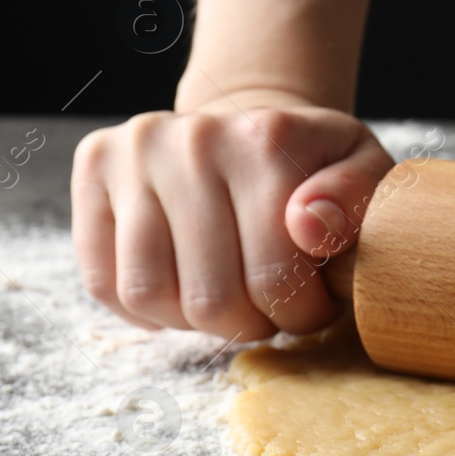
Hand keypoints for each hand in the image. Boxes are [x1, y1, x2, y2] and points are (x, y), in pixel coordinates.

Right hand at [71, 92, 392, 340]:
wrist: (249, 130)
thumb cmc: (312, 165)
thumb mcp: (362, 170)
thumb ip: (355, 199)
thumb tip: (310, 228)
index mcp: (265, 140)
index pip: (271, 275)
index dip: (298, 313)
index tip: (314, 306)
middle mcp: (192, 139)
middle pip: (209, 295)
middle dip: (250, 325)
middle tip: (271, 312)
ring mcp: (134, 151)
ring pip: (147, 294)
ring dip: (193, 323)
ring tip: (229, 303)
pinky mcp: (92, 167)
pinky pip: (103, 281)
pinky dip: (145, 309)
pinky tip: (183, 291)